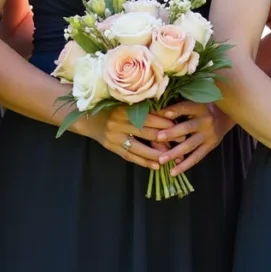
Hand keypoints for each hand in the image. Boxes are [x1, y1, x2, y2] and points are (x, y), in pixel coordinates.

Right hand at [71, 103, 189, 170]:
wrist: (88, 118)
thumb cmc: (112, 109)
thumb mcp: (126, 105)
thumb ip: (143, 110)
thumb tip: (169, 117)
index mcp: (125, 109)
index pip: (149, 116)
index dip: (165, 122)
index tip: (180, 125)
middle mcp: (119, 122)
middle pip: (147, 132)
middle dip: (166, 137)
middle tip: (182, 141)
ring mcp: (114, 136)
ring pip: (139, 147)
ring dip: (156, 153)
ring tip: (171, 158)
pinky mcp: (111, 147)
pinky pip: (130, 156)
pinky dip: (143, 161)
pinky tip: (156, 166)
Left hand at [152, 99, 228, 177]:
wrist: (226, 115)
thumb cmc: (202, 107)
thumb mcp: (195, 101)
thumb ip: (179, 106)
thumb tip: (156, 110)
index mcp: (199, 107)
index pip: (185, 107)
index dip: (174, 110)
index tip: (161, 113)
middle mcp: (205, 121)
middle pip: (187, 127)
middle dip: (172, 133)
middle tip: (158, 138)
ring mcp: (208, 135)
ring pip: (190, 145)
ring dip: (175, 153)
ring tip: (161, 160)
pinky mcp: (210, 146)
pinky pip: (196, 157)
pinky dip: (184, 165)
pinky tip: (173, 172)